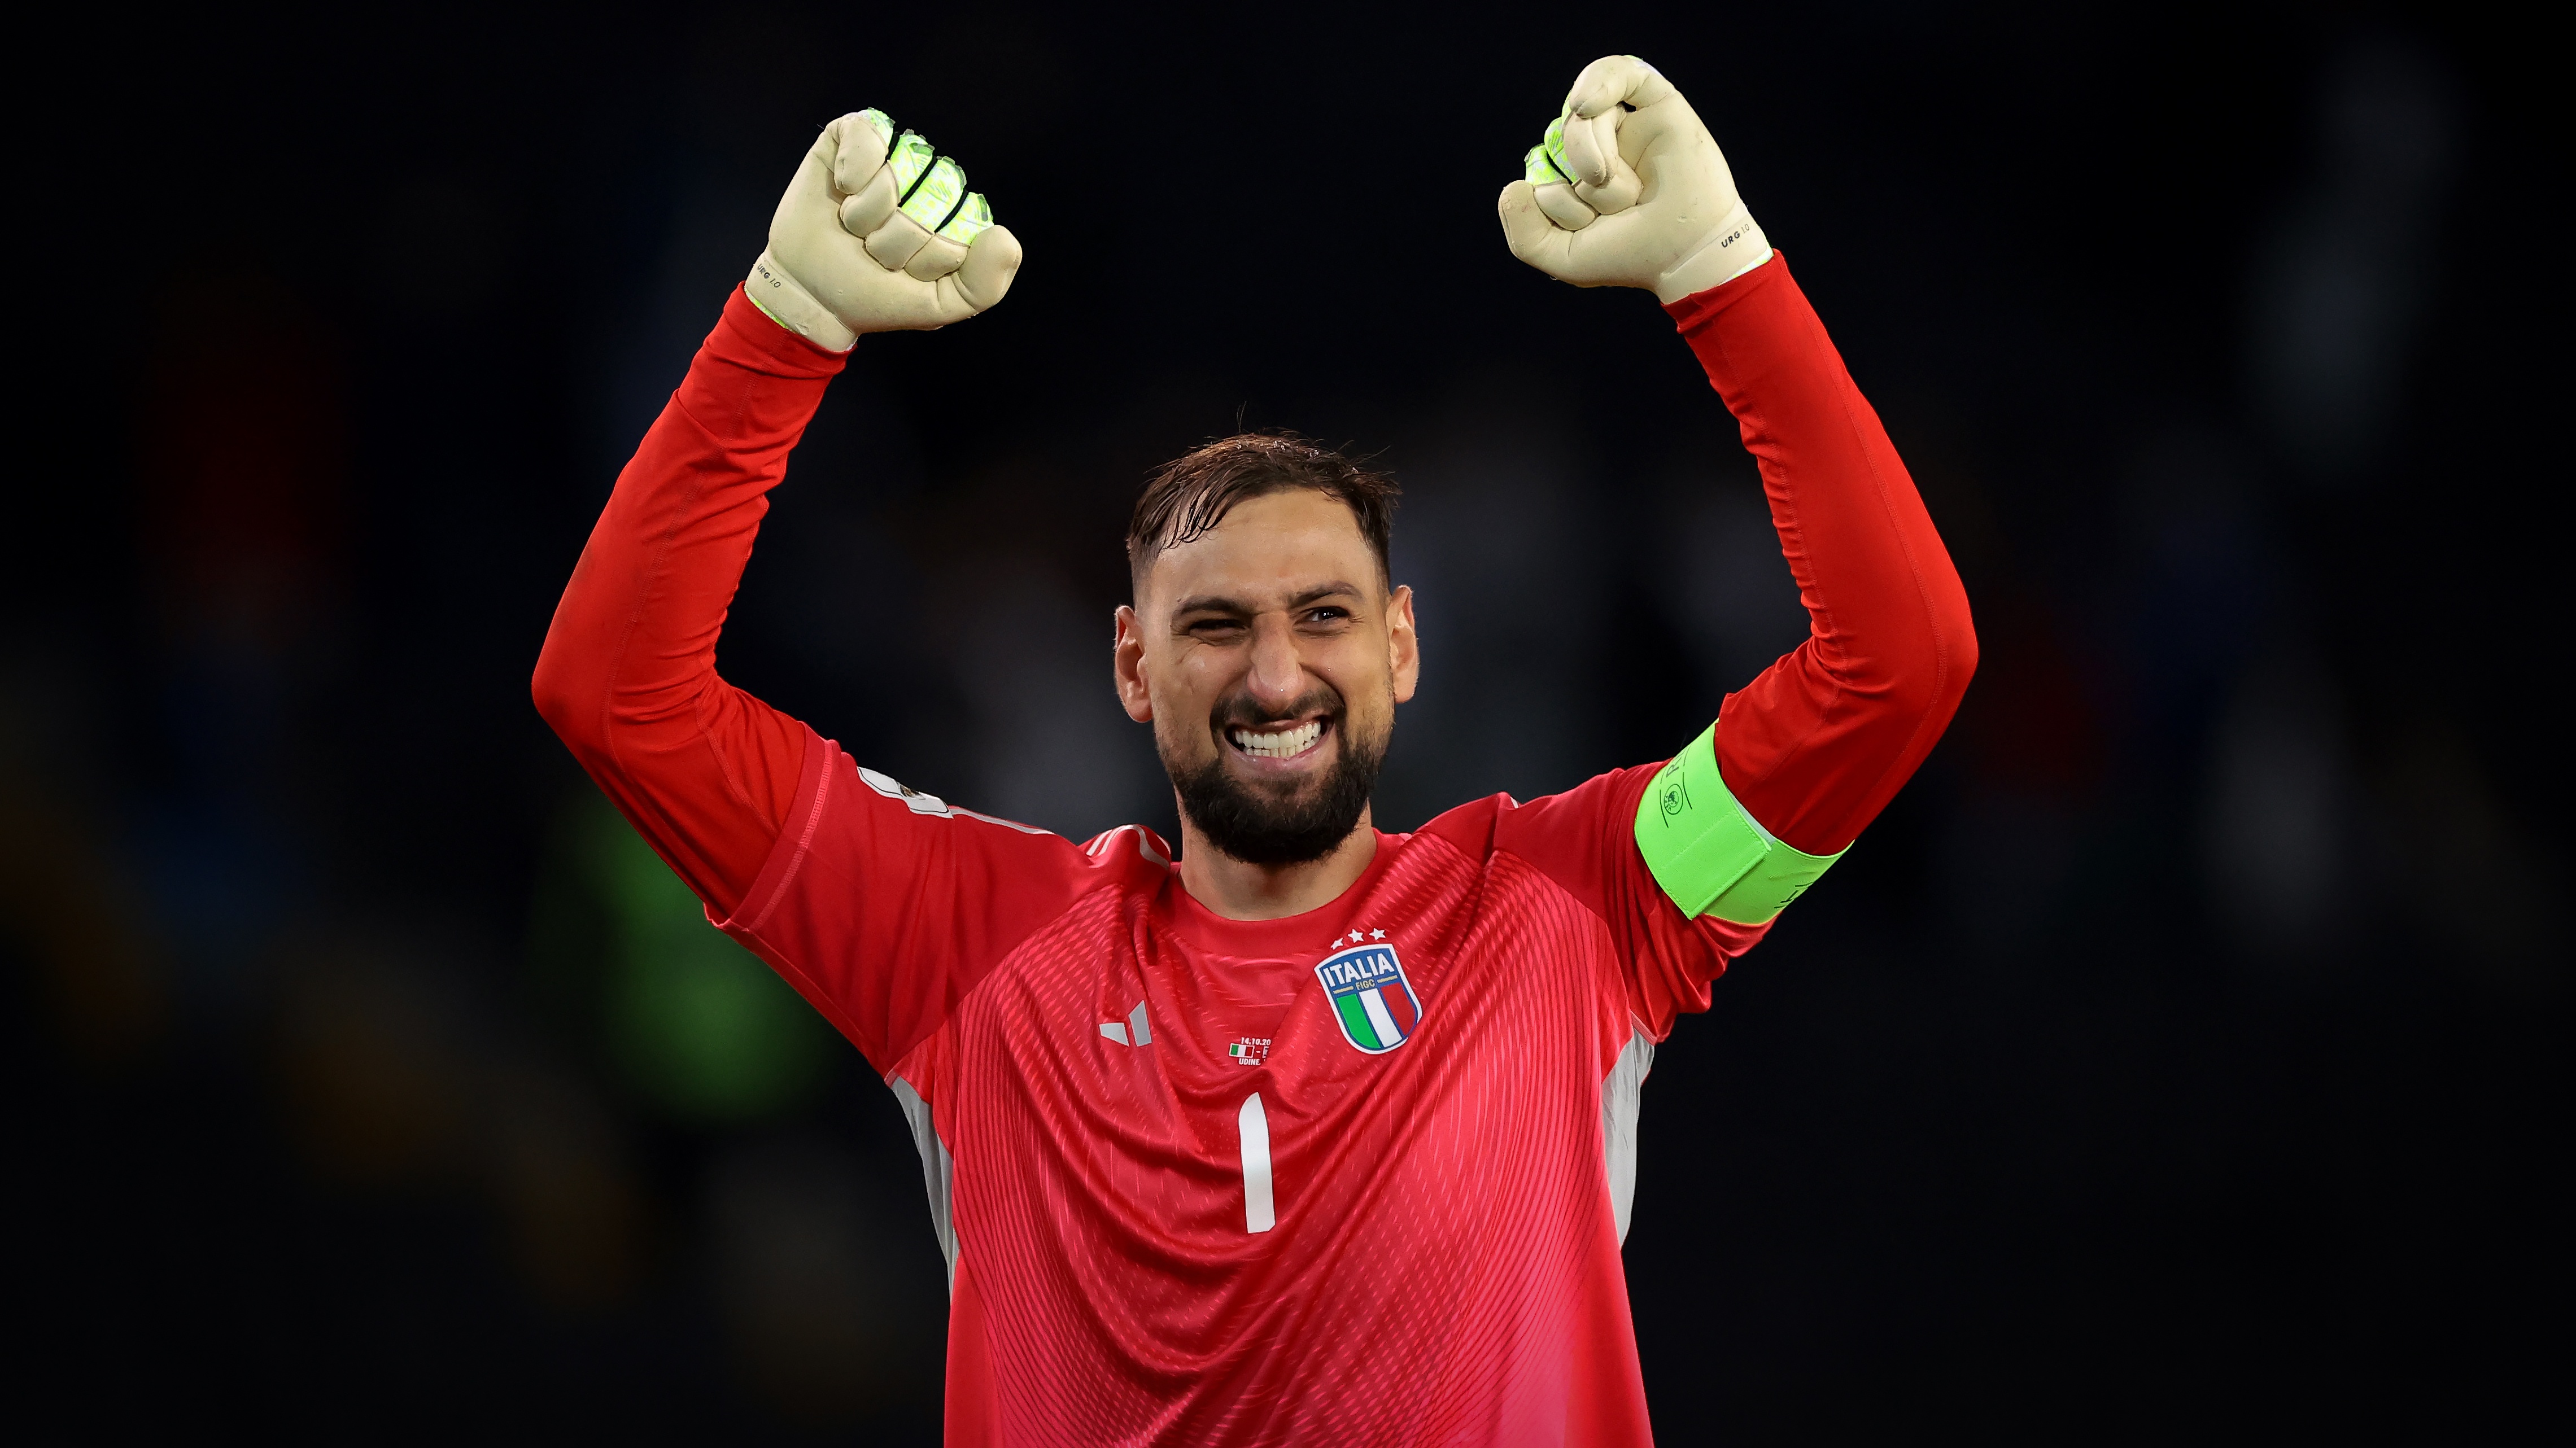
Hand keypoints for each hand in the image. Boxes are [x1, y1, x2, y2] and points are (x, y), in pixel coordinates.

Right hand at [746, 109, 1023, 347]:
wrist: (813, 295)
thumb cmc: (877, 297)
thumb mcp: (940, 305)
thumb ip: (985, 284)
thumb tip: (1001, 235)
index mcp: (953, 212)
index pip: (961, 221)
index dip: (928, 256)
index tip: (904, 273)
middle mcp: (926, 178)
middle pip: (928, 196)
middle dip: (894, 240)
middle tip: (874, 252)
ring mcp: (890, 154)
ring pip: (894, 174)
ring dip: (867, 213)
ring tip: (855, 228)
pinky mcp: (850, 138)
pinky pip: (866, 134)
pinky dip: (852, 170)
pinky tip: (842, 190)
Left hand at [1497, 57, 1770, 303]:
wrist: (1685, 252)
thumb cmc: (1629, 255)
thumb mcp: (1562, 259)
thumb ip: (1522, 234)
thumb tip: (1514, 185)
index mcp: (1572, 176)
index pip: (1538, 170)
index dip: (1555, 202)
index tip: (1590, 228)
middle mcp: (1596, 146)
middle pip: (1557, 140)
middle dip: (1580, 186)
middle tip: (1619, 211)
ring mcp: (1625, 125)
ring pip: (1580, 116)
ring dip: (1592, 156)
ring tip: (1625, 188)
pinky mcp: (1656, 104)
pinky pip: (1617, 71)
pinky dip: (1598, 82)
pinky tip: (1588, 104)